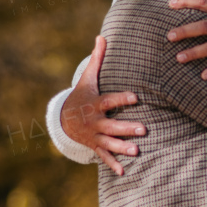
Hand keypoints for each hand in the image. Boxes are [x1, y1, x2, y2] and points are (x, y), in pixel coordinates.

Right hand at [60, 36, 146, 174]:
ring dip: (121, 147)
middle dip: (126, 128)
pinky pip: (103, 156)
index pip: (109, 100)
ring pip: (109, 142)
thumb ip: (98, 59)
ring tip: (136, 151)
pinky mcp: (95, 146)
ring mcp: (94, 135)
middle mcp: (94, 121)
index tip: (137, 97)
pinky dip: (112, 164)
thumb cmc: (83, 94)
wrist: (63, 119)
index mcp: (95, 103)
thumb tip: (102, 36)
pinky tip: (123, 171)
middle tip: (143, 129)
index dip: (122, 98)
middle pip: (111, 125)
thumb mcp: (87, 78)